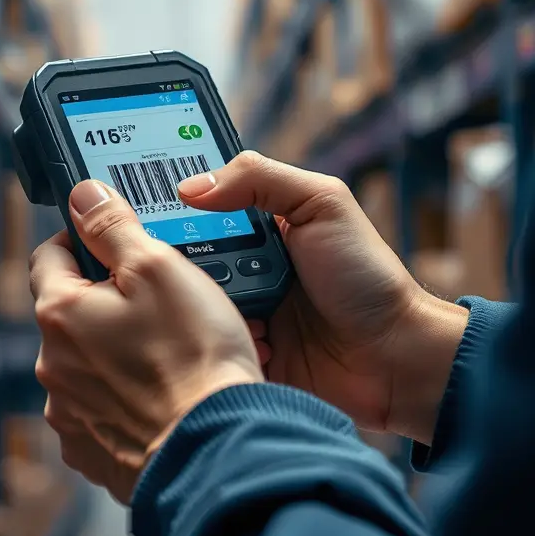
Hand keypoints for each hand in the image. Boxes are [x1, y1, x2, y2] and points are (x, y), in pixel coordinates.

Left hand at [29, 180, 262, 503]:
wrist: (216, 448)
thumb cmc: (193, 355)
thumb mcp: (158, 267)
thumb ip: (113, 226)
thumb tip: (82, 195)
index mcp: (59, 313)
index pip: (50, 255)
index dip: (84, 241)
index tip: (119, 244)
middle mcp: (52, 366)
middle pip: (71, 311)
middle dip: (108, 300)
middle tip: (161, 299)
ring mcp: (69, 414)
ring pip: (88, 361)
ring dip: (117, 351)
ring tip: (171, 352)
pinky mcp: (93, 452)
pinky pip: (102, 409)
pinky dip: (127, 398)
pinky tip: (164, 395)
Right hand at [179, 153, 467, 444]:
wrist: (396, 358)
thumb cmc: (366, 275)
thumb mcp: (321, 203)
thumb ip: (259, 178)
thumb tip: (190, 186)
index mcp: (259, 227)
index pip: (201, 205)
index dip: (169, 199)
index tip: (137, 193)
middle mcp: (244, 268)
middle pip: (184, 255)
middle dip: (178, 258)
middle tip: (173, 258)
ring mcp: (243, 313)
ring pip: (191, 302)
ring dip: (200, 303)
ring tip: (220, 301)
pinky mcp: (243, 356)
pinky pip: (208, 348)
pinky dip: (213, 343)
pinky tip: (228, 340)